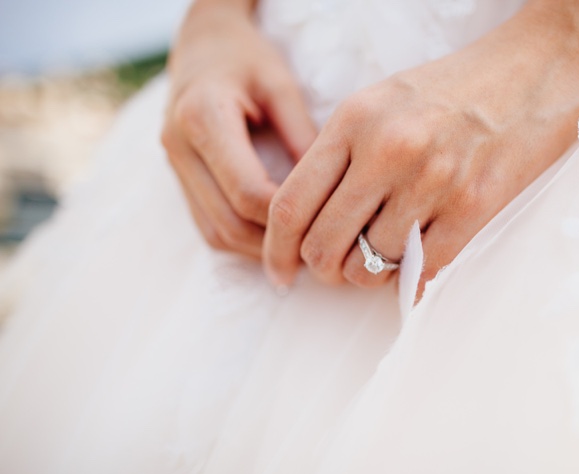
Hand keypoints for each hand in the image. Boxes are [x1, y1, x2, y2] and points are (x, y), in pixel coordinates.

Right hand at [161, 0, 316, 258]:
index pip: (248, 192)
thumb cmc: (247, 58)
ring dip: (259, 250)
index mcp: (202, 117)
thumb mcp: (281, 85)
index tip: (326, 222)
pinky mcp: (179, 180)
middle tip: (319, 247)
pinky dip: (243, 239)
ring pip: (216, 234)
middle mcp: (179, 147)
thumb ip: (303, 136)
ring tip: (302, 249)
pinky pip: (209, 227)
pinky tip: (276, 238)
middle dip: (275, 243)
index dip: (288, 217)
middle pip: (230, 223)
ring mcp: (174, 167)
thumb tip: (331, 191)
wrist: (202, 45)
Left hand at [263, 0, 578, 291]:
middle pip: (323, 243)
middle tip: (333, 271)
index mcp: (354, 120)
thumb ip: (340, 155)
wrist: (537, 69)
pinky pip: (424, 271)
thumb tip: (309, 221)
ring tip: (383, 258)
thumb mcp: (380, 102)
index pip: (290, 204)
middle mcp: (388, 149)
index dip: (276, 249)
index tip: (279, 272)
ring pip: (371, 264)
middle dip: (321, 270)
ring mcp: (433, 179)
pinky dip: (410, 283)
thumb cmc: (455, 89)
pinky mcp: (474, 205)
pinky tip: (413, 270)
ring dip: (369, 275)